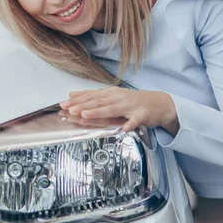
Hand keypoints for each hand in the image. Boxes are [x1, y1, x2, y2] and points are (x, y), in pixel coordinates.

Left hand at [59, 87, 178, 133]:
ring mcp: (130, 106)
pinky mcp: (142, 115)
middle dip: (82, 106)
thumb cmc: (133, 101)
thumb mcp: (112, 96)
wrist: (159, 103)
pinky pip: (135, 120)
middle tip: (69, 110)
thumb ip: (93, 96)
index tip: (63, 104)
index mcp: (110, 94)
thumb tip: (72, 95)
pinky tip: (124, 128)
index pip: (91, 96)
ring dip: (98, 112)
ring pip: (112, 109)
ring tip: (86, 115)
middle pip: (98, 102)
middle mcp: (118, 98)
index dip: (77, 100)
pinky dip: (129, 124)